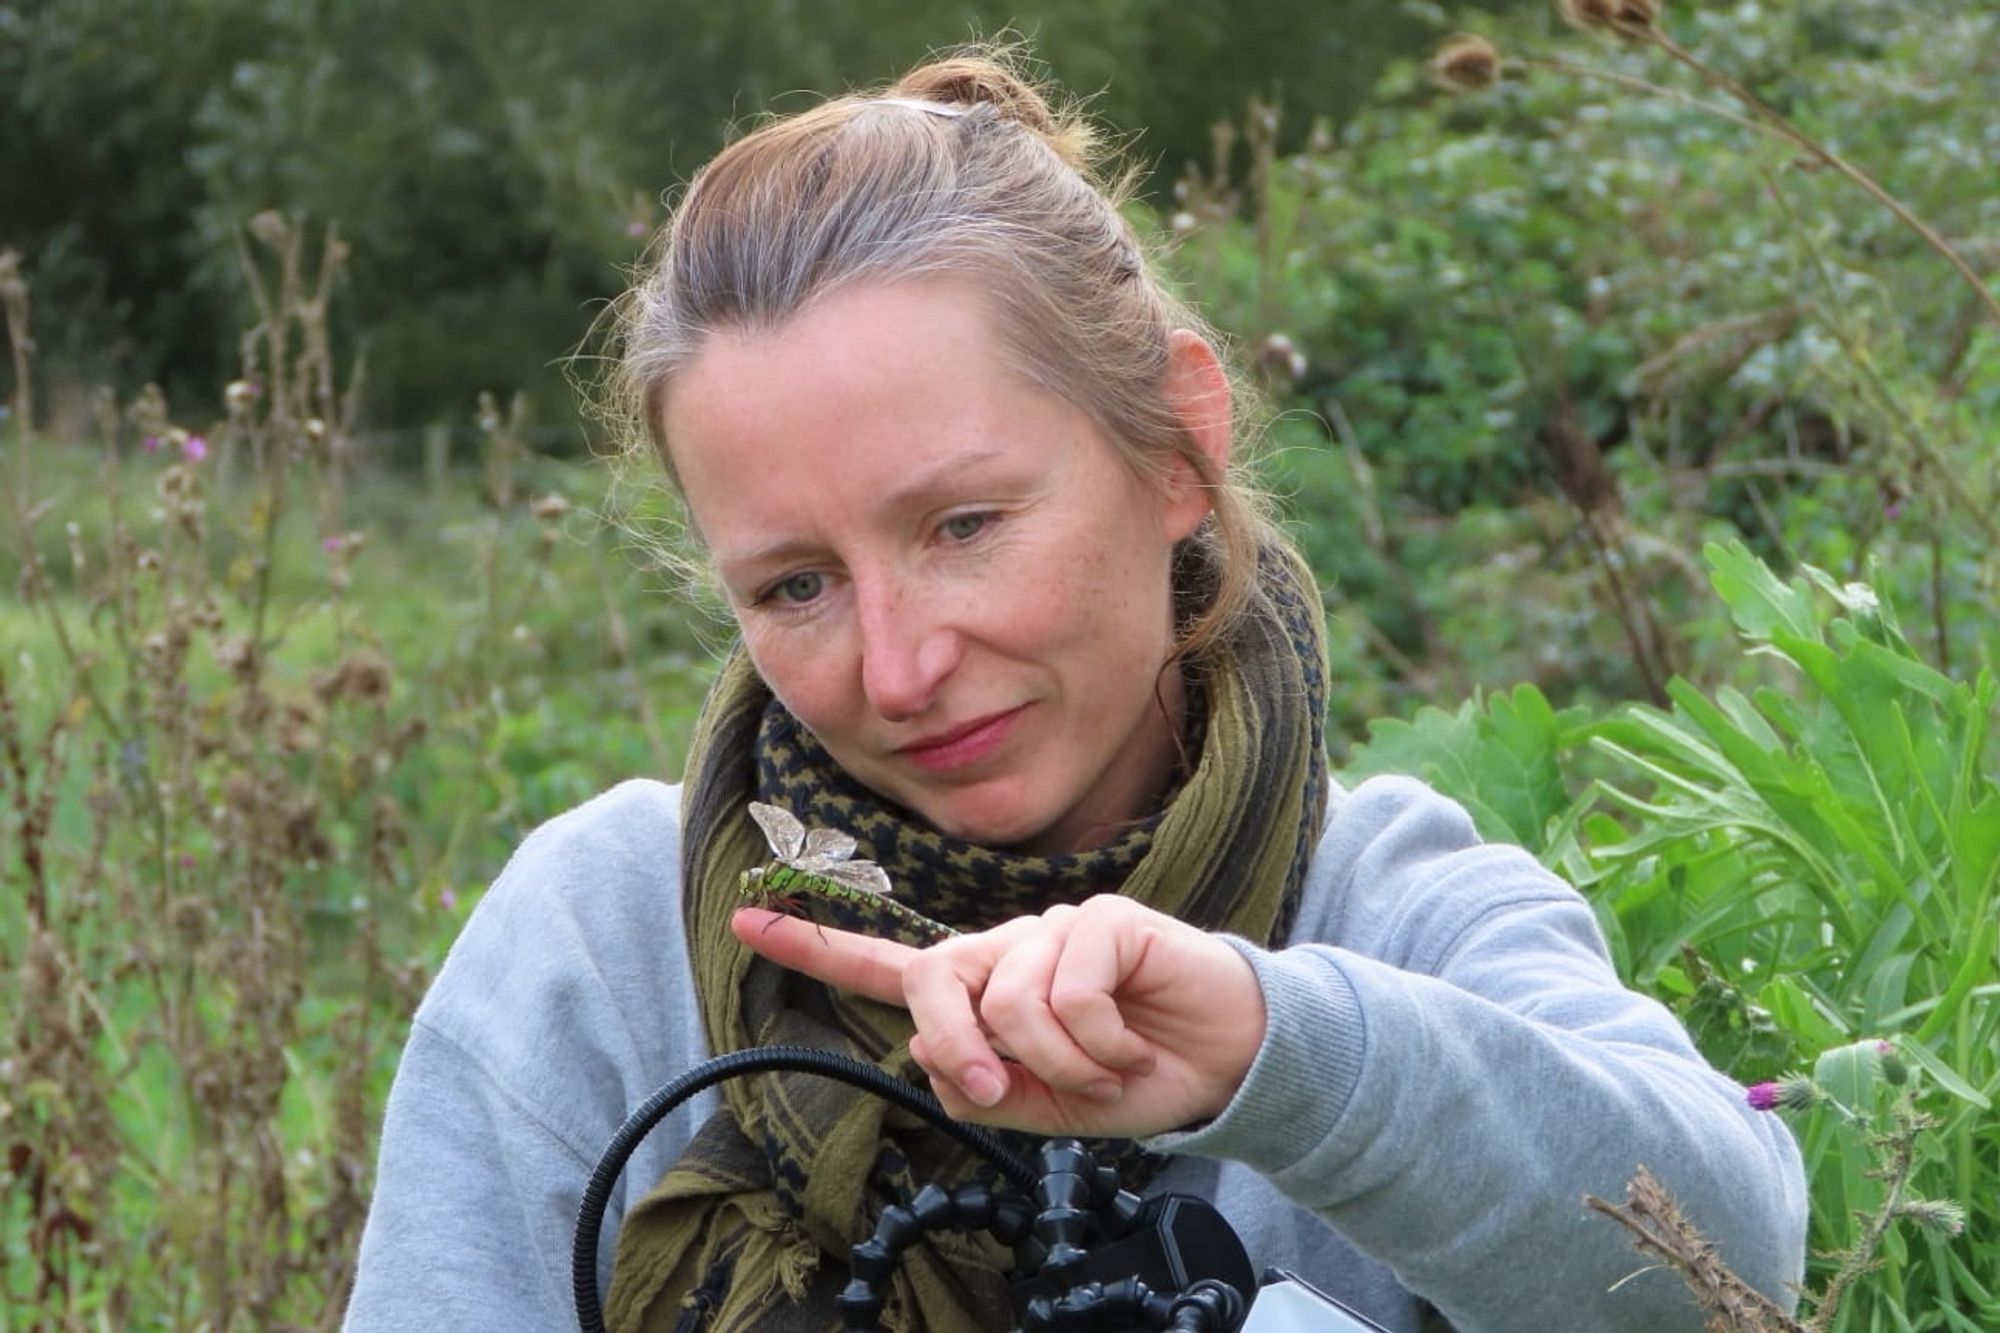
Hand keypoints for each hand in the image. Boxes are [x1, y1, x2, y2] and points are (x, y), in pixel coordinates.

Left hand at [731, 894, 1266, 1137]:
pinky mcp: (1101, 920)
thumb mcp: (1044, 1109)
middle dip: (961, 1048)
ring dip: (1060, 1063)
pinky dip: (1098, 1044)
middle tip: (1003, 1091)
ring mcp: (1052, 928)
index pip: (889, 967)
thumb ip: (981, 1089)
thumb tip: (929, 1052)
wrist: (1223, 1065)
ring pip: (1008, 1002)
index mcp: (982, 990)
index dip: (817, 947)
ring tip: (1105, 1071)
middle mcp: (1006, 949)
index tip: (746, 921)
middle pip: (934, 979)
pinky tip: (1129, 1044)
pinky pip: (1068, 991)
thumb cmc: (1130, 1078)